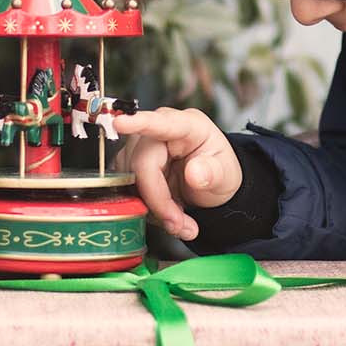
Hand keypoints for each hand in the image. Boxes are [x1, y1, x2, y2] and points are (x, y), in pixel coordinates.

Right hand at [110, 108, 242, 243]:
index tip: (120, 123)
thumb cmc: (217, 171)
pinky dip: (147, 211)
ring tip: (178, 221)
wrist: (210, 185)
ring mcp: (140, 149)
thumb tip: (195, 173)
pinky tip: (166, 215)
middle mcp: (158, 133)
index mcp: (186, 126)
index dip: (138, 123)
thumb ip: (213, 174)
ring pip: (131, 182)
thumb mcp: (226, 176)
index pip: (160, 123)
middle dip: (158, 202)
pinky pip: (127, 192)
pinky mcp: (130, 166)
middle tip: (178, 223)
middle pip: (141, 166)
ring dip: (153, 210)